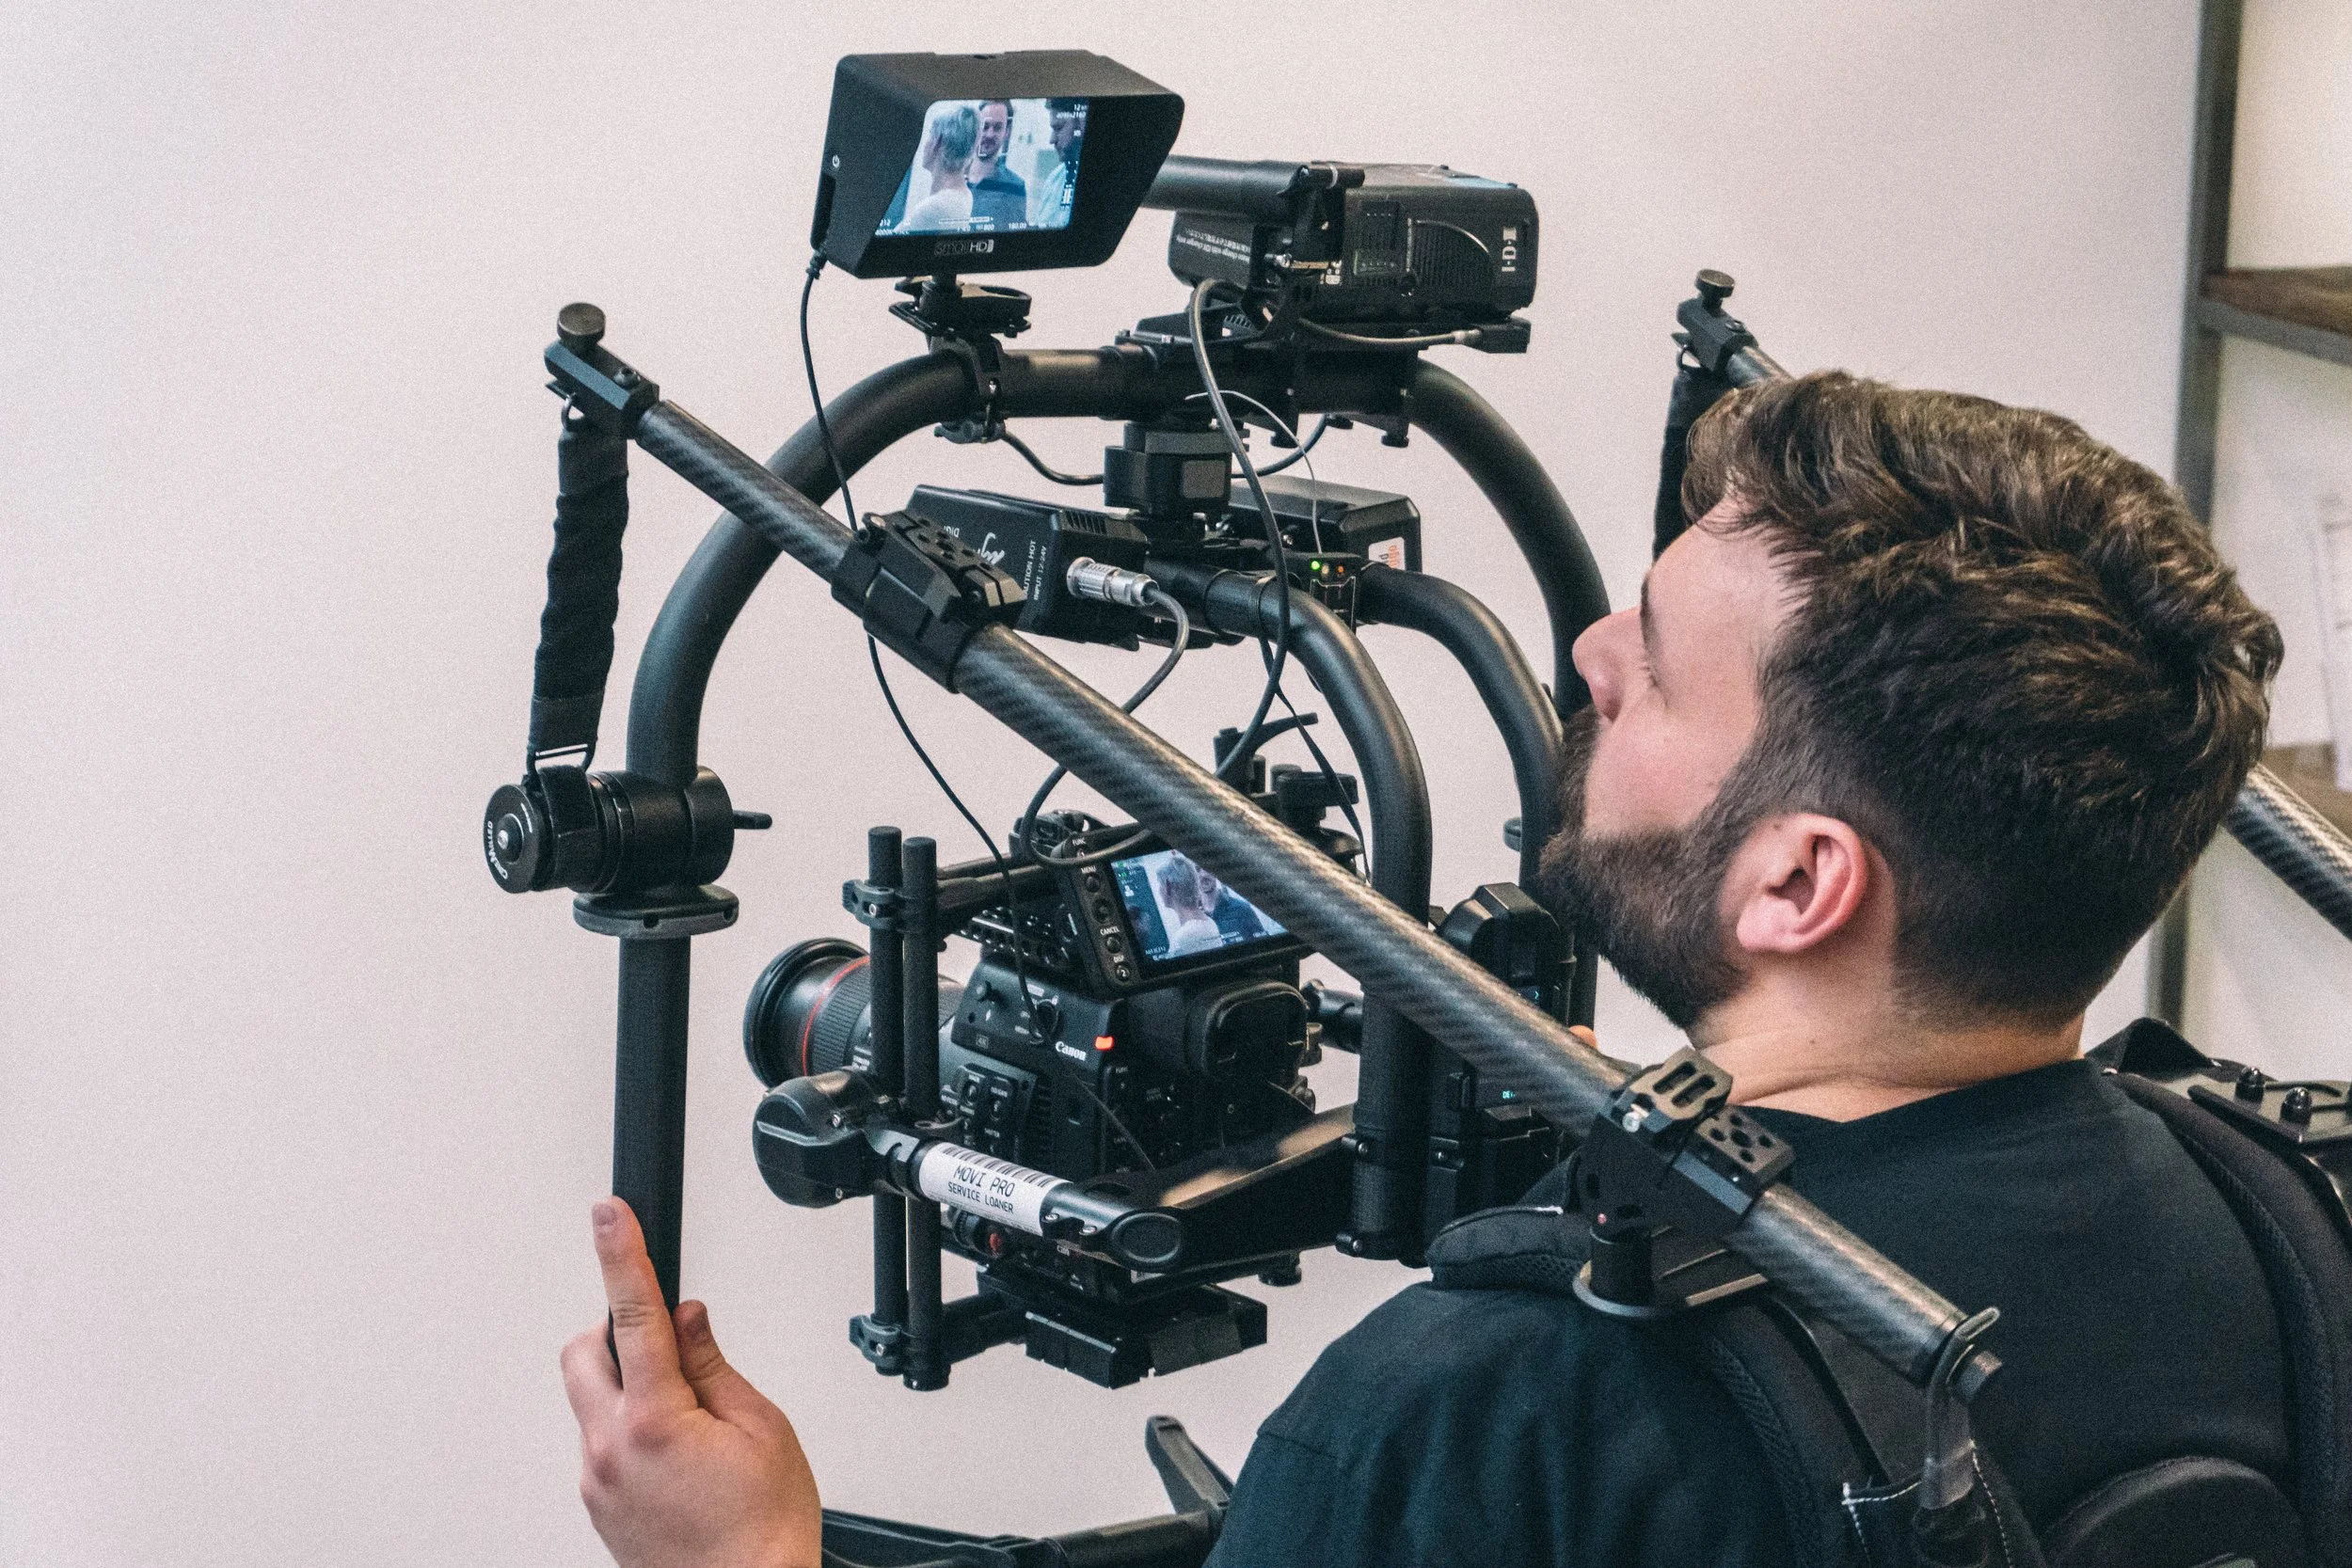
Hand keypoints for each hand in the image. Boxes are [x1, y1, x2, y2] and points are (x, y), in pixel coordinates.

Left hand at [561, 1198, 821, 1567]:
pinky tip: (680, 1456)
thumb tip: (687, 1318)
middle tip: (666, 1340)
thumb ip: (714, 1366)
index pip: (632, 1315)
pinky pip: (599, 1442)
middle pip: (582, 1353)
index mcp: (656, 1423)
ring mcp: (596, 1483)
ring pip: (591, 1400)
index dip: (621, 1255)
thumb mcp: (763, 1430)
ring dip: (628, 1386)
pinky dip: (630, 1427)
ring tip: (692, 1422)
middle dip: (615, 1330)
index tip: (609, 1214)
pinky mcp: (596, 1506)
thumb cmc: (763, 1533)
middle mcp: (610, 1452)